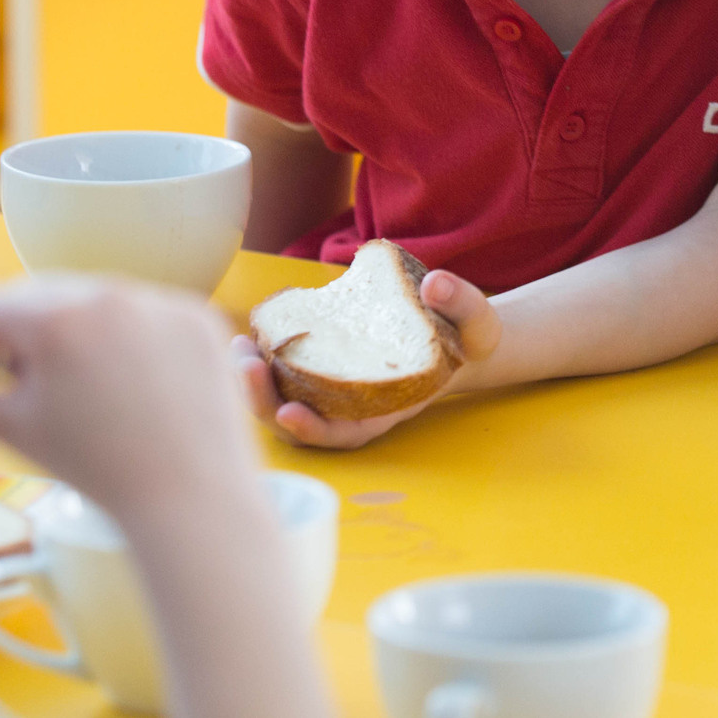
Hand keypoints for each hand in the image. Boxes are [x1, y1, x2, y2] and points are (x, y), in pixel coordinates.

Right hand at [0, 277, 258, 523]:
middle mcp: (108, 293)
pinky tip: (137, 393)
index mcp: (53, 317)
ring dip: (73, 337)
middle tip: (42, 401)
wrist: (190, 496)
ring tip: (92, 401)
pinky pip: (142, 309)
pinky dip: (128, 340)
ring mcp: (159, 299)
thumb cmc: (96, 467)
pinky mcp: (197, 313)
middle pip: (30, 297)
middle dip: (19, 343)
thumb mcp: (12, 429)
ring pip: (87, 300)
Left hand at [231, 268, 500, 448]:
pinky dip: (265, 363)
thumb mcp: (478, 321)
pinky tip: (251, 335)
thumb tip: (435, 283)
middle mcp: (356, 408)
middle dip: (265, 403)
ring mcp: (336, 392)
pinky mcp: (324, 369)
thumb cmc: (468, 336)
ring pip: (284, 404)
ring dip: (254, 384)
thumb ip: (461, 302)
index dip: (315, 430)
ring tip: (239, 346)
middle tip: (248, 363)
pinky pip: (286, 378)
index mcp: (390, 408)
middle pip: (300, 426)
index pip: (345, 434)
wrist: (457, 333)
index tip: (289, 412)